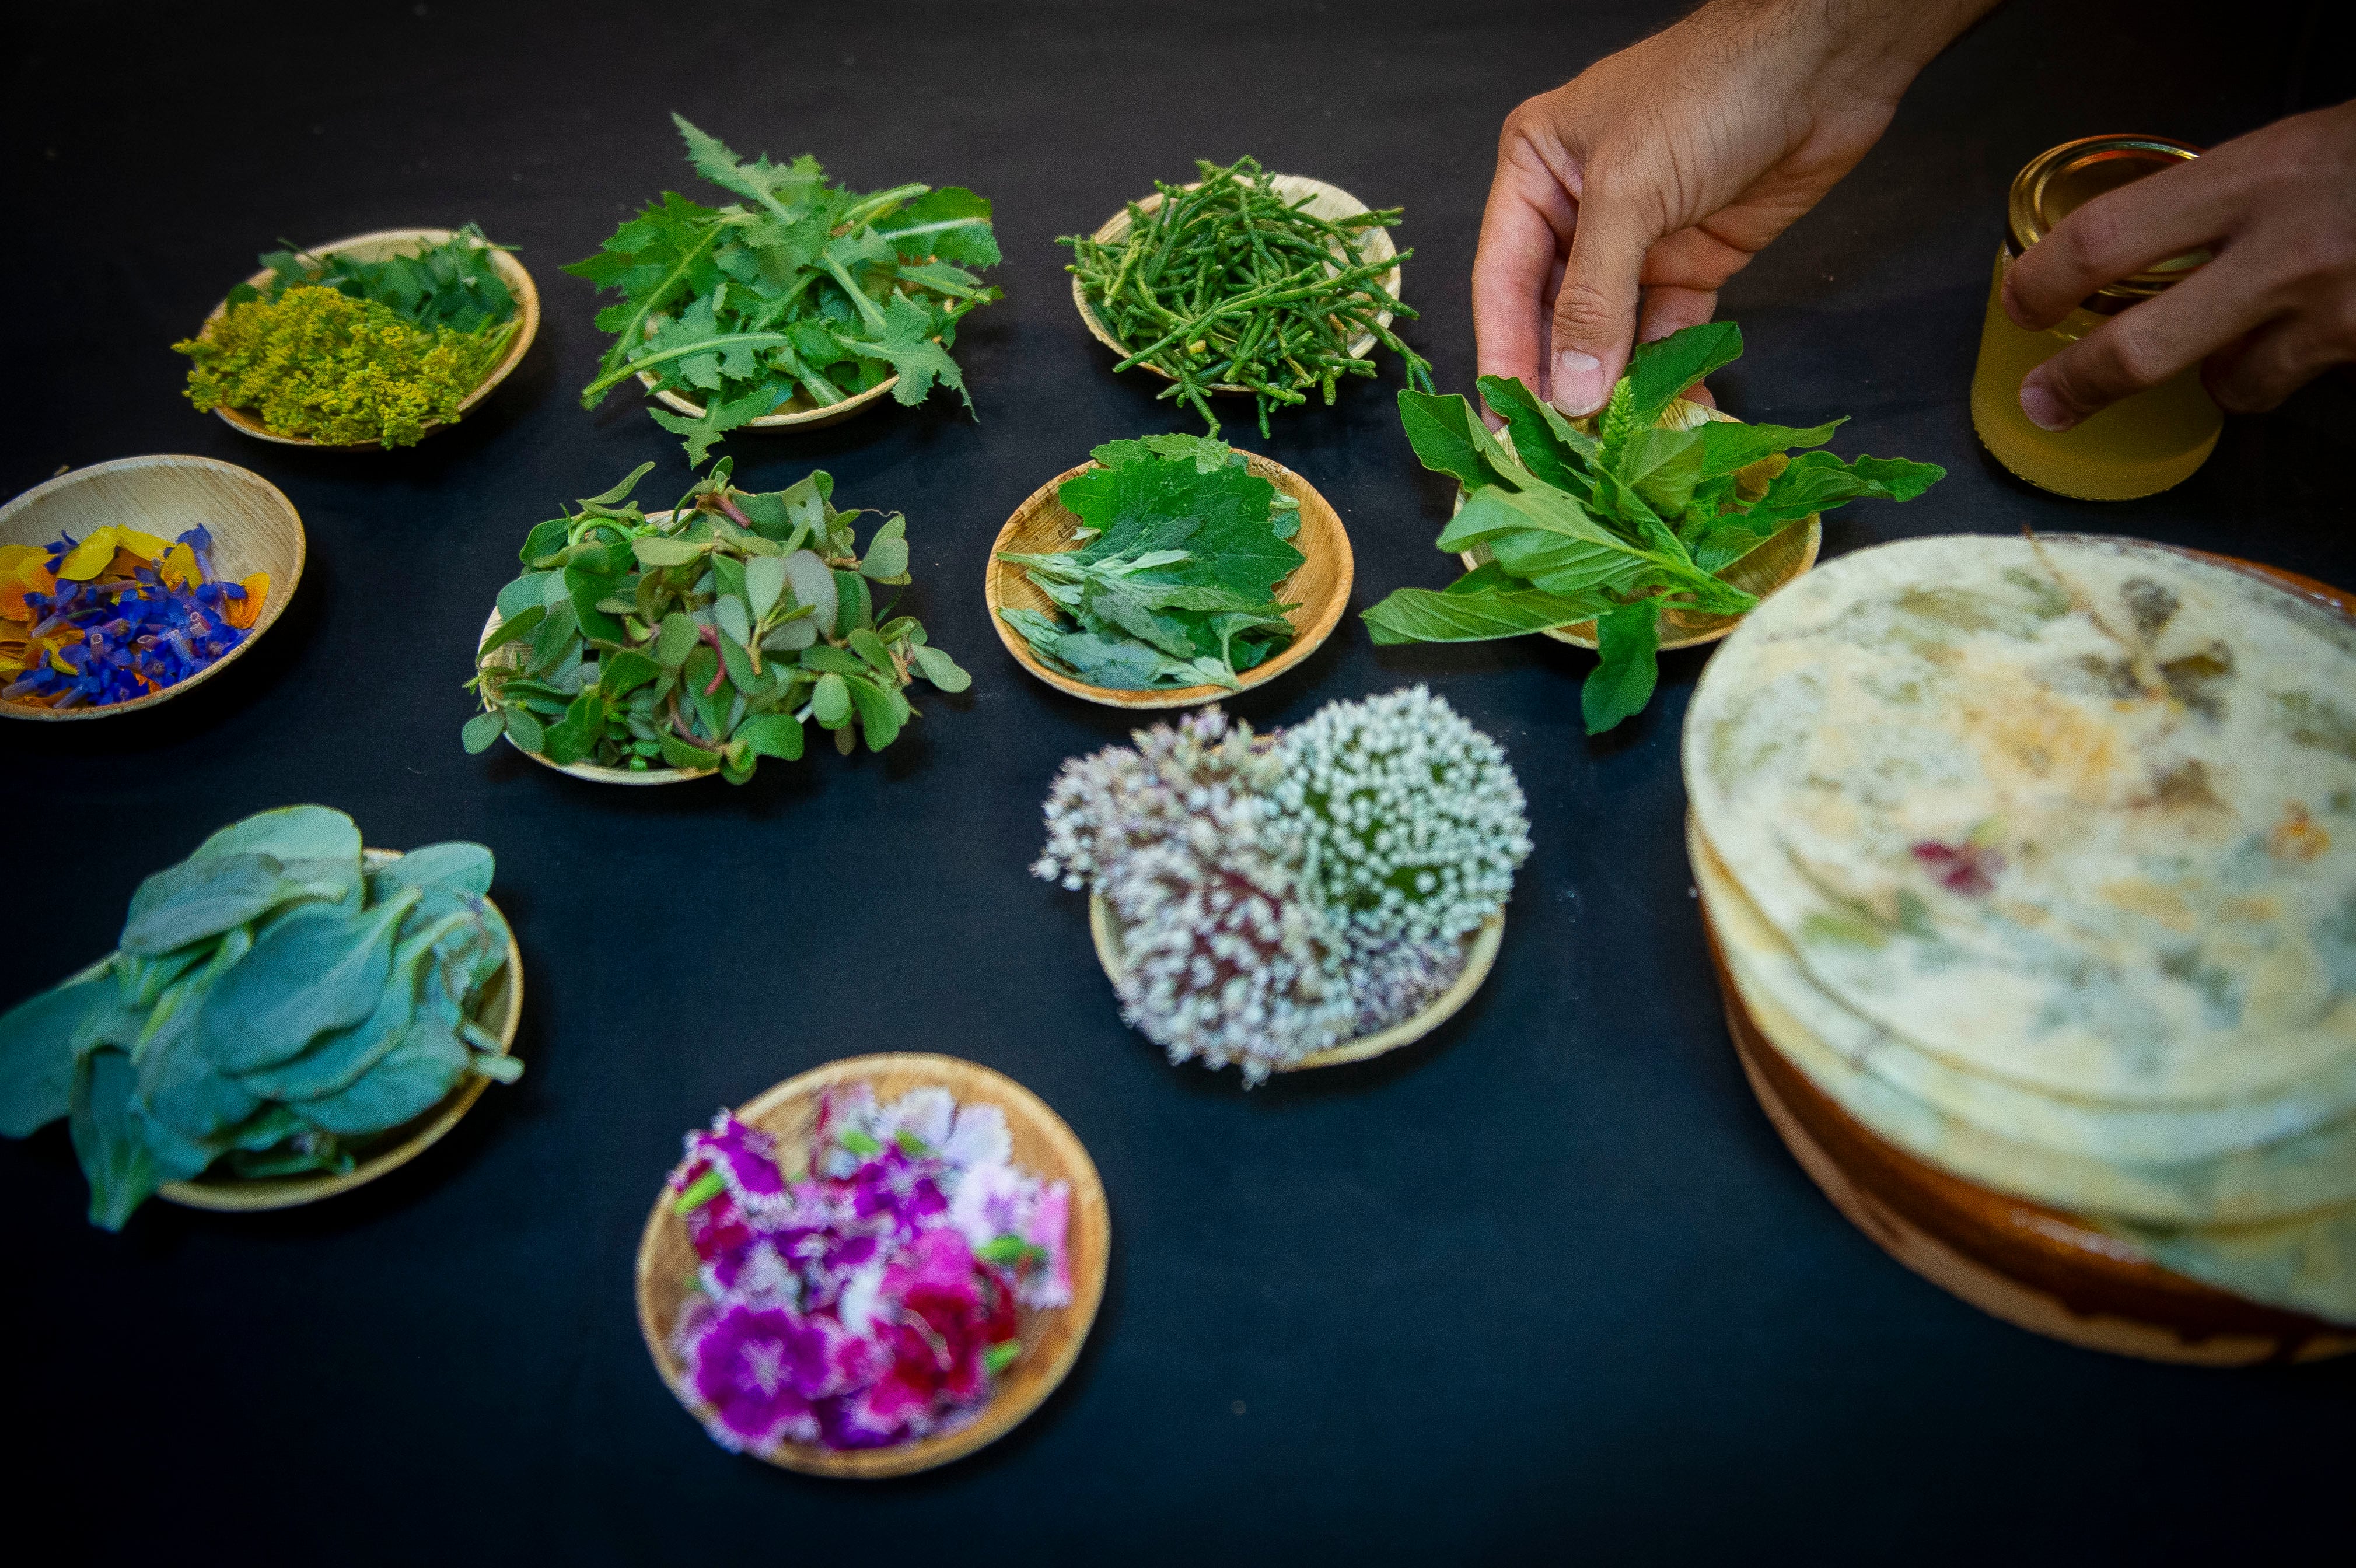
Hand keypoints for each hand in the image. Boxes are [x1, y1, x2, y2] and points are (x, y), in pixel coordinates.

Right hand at [1473, 0, 1995, 416]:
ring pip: (1608, 332)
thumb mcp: (1630, 191)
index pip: (1502, 280)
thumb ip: (1594, 297)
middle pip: (1551, 314)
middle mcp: (1578, 210)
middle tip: (1553, 450)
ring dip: (1610, 387)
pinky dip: (1666, 374)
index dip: (1503, 353)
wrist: (1826, 64)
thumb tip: (1571, 390)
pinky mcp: (1692, 263)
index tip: (1504, 422)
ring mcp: (1637, 240)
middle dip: (1557, 379)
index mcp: (1537, 172)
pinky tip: (1665, 418)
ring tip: (1607, 448)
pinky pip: (1666, 333)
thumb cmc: (1710, 92)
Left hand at [2006, 102, 2355, 426]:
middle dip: (2079, 385)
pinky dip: (2288, 370)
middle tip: (2047, 402)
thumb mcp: (2298, 148)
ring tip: (2245, 333)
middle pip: (2137, 347)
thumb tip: (2141, 249)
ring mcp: (2332, 310)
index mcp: (2255, 176)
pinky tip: (2315, 332)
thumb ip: (2223, 198)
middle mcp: (2283, 249)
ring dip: (2221, 373)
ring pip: (2228, 384)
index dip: (2043, 282)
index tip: (2021, 301)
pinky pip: (2294, 384)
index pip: (2105, 238)